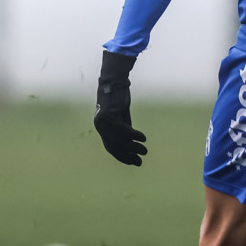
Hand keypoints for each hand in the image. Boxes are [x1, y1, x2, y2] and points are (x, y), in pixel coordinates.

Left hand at [94, 50, 146, 165]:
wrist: (114, 82)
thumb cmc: (119, 101)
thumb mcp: (122, 119)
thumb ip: (124, 132)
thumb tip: (132, 147)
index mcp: (102, 129)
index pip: (111, 148)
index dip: (123, 157)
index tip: (135, 162)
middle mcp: (101, 127)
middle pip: (115, 146)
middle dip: (128, 155)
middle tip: (141, 159)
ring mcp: (104, 121)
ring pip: (119, 140)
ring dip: (133, 147)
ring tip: (145, 151)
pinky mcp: (110, 115)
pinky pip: (123, 130)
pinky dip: (134, 135)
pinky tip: (143, 138)